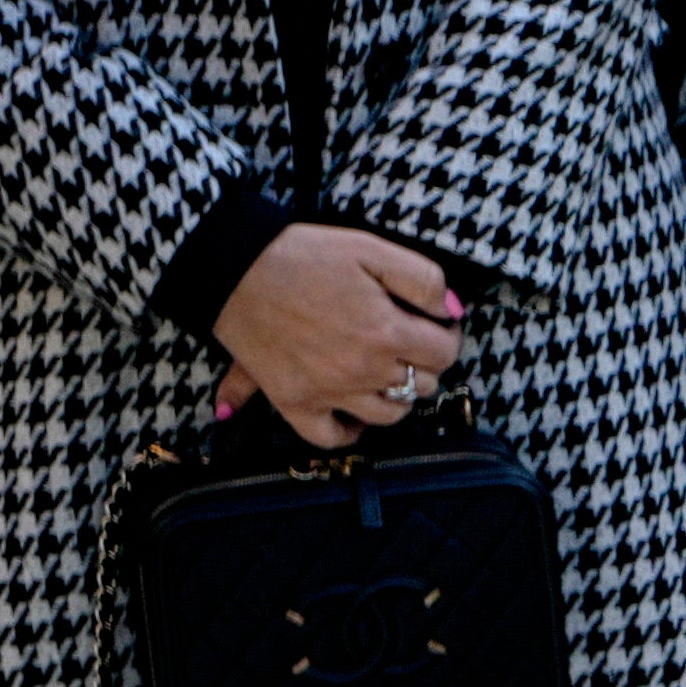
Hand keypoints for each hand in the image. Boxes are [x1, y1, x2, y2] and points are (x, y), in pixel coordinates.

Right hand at [215, 221, 465, 446]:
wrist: (232, 267)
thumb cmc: (303, 254)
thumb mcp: (372, 249)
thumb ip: (423, 280)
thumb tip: (453, 312)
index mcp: (387, 333)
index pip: (446, 354)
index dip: (447, 336)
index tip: (434, 325)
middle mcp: (362, 370)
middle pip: (423, 384)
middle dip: (423, 363)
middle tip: (407, 344)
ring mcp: (327, 391)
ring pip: (387, 415)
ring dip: (396, 396)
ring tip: (385, 374)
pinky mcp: (292, 401)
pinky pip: (329, 437)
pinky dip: (347, 433)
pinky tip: (353, 416)